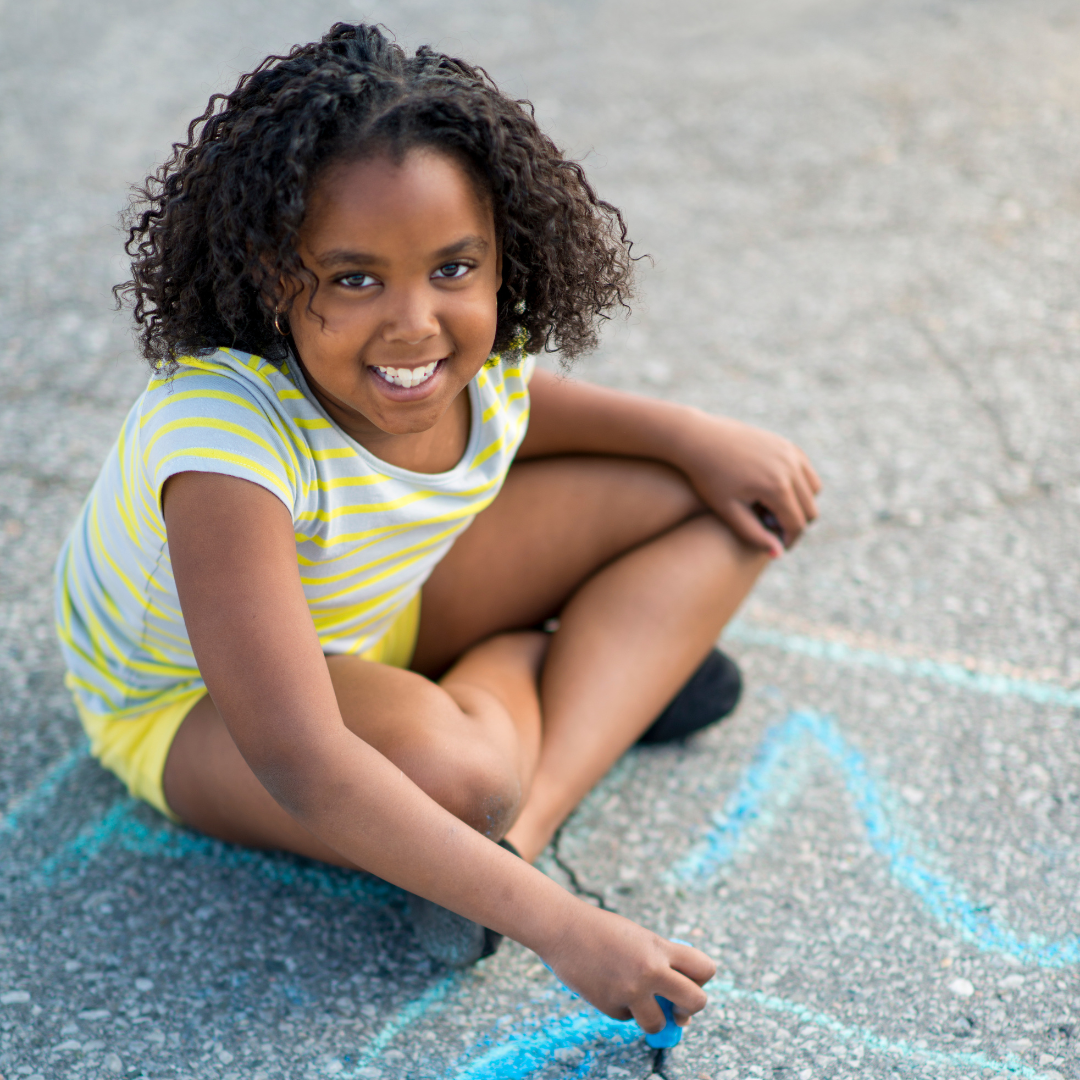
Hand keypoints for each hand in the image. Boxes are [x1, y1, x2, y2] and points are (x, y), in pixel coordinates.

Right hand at [543, 905, 715, 1033]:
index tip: (688, 980)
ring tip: (641, 1002)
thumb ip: (661, 963)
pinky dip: (624, 1008)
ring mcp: (630, 992)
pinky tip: (608, 986)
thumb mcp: (639, 938)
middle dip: (689, 1009)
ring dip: (655, 1018)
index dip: (701, 978)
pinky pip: (629, 1017)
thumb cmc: (603, 930)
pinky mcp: (611, 1006)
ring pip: (661, 1024)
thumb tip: (677, 1005)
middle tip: (677, 1008)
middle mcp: (650, 971)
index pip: (705, 969)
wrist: (563, 929)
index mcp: (660, 948)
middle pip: (696, 1002)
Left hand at [678, 414, 821, 554]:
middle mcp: (789, 467)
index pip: (796, 524)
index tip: (776, 547)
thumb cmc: (709, 478)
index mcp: (776, 486)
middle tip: (770, 529)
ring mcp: (790, 452)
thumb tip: (779, 554)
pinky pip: (806, 471)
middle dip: (794, 524)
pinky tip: (773, 493)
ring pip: (813, 490)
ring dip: (799, 504)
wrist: (699, 439)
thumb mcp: (728, 510)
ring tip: (770, 511)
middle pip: (810, 509)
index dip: (788, 541)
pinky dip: (798, 485)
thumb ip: (753, 534)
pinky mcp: (787, 444)